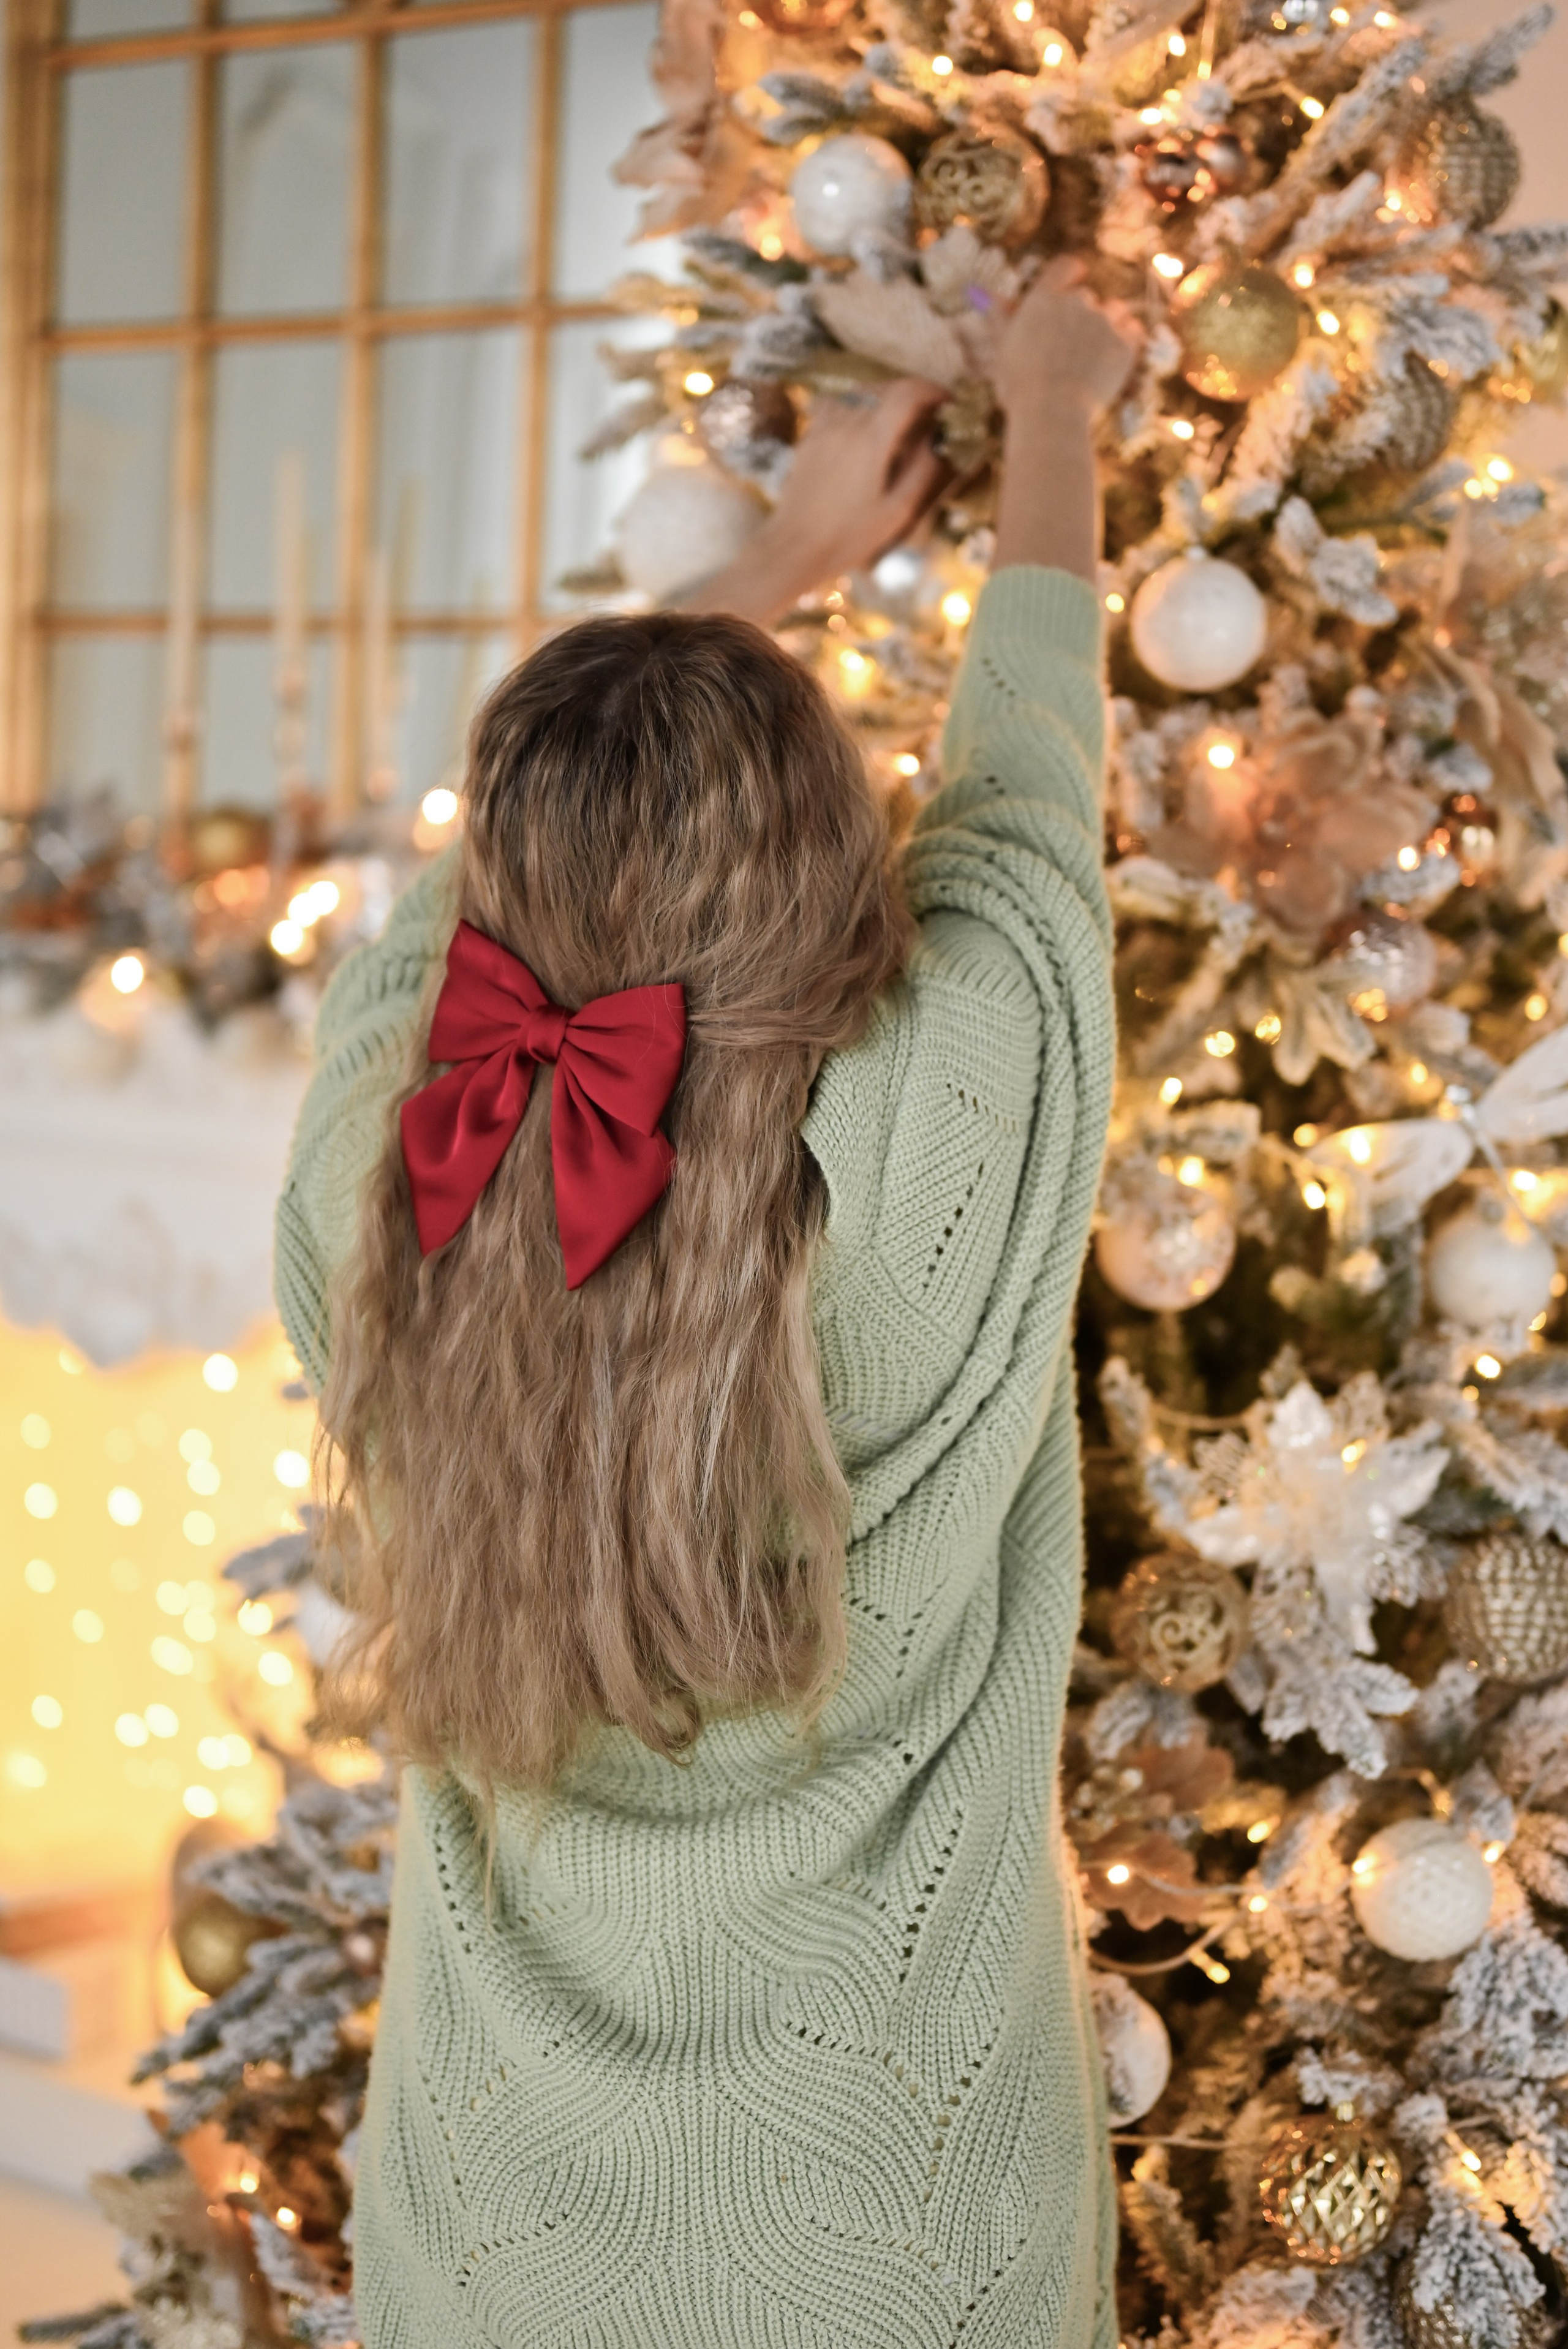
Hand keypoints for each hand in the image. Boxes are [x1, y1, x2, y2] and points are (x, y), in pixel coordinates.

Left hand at [682, 377, 946, 623]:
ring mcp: (824, 426)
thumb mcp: (897, 511)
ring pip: (862, 391)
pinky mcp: (810, 435)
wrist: (794, 548)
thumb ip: (922, 470)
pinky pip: (839, 403)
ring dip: (886, 396)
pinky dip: (859, 405)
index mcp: (872, 439)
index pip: (908, 392)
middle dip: (913, 394)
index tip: (948, 403)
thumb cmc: (849, 537)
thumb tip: (938, 440)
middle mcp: (847, 422)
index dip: (933, 390)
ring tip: (899, 419)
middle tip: (929, 414)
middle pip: (887, 387)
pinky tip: (864, 427)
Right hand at [993, 256, 1142, 421]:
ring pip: (1114, 311)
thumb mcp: (1003, 350)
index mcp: (1044, 298)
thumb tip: (993, 300)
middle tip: (1074, 344)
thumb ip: (1001, 320)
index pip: (1065, 267)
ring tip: (1095, 354)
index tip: (1074, 282)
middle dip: (1083, 314)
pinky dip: (1127, 339)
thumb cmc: (1020, 386)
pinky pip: (1133, 331)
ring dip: (1108, 324)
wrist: (1051, 413)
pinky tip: (1114, 357)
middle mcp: (1076, 302)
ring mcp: (1103, 321)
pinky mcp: (1124, 344)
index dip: (1071, 274)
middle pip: (1087, 296)